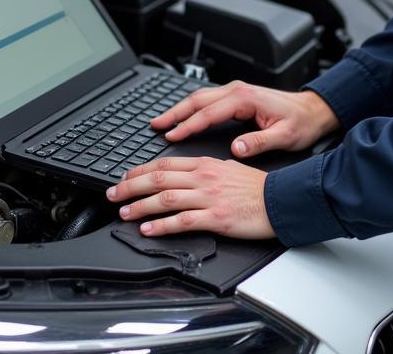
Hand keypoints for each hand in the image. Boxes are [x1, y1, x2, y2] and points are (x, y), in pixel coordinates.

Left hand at [106, 156, 273, 238]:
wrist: (279, 200)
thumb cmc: (256, 187)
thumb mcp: (227, 167)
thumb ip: (204, 170)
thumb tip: (185, 175)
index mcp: (204, 164)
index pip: (164, 164)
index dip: (140, 170)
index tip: (125, 176)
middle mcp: (202, 178)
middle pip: (158, 179)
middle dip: (131, 186)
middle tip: (113, 193)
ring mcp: (208, 197)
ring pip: (165, 198)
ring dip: (140, 206)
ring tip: (124, 212)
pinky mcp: (215, 217)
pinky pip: (182, 221)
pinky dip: (162, 225)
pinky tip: (148, 229)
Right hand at [150, 80, 339, 158]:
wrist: (313, 110)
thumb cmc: (301, 123)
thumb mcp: (284, 136)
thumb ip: (260, 143)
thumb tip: (236, 149)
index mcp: (245, 98)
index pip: (209, 113)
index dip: (188, 125)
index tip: (172, 136)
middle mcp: (237, 91)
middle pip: (197, 100)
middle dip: (174, 112)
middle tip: (155, 125)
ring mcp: (235, 91)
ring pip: (200, 98)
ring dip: (179, 109)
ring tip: (161, 122)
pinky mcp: (236, 96)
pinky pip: (207, 100)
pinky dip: (191, 109)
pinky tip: (182, 117)